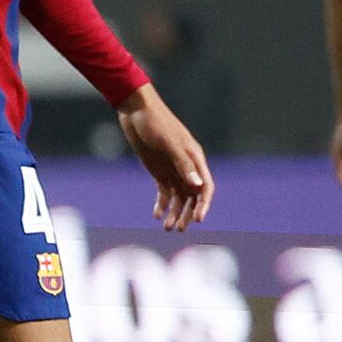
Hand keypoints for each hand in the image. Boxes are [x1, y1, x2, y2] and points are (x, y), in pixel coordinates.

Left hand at [115, 87, 213, 232]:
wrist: (136, 112)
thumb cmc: (156, 123)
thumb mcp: (169, 143)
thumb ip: (183, 164)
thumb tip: (197, 185)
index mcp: (195, 159)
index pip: (206, 187)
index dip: (204, 205)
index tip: (198, 220)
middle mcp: (187, 168)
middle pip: (193, 197)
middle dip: (188, 214)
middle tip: (178, 229)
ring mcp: (173, 170)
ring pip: (179, 198)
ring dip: (175, 213)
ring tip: (166, 228)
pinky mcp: (159, 172)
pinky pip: (164, 193)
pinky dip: (162, 205)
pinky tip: (156, 215)